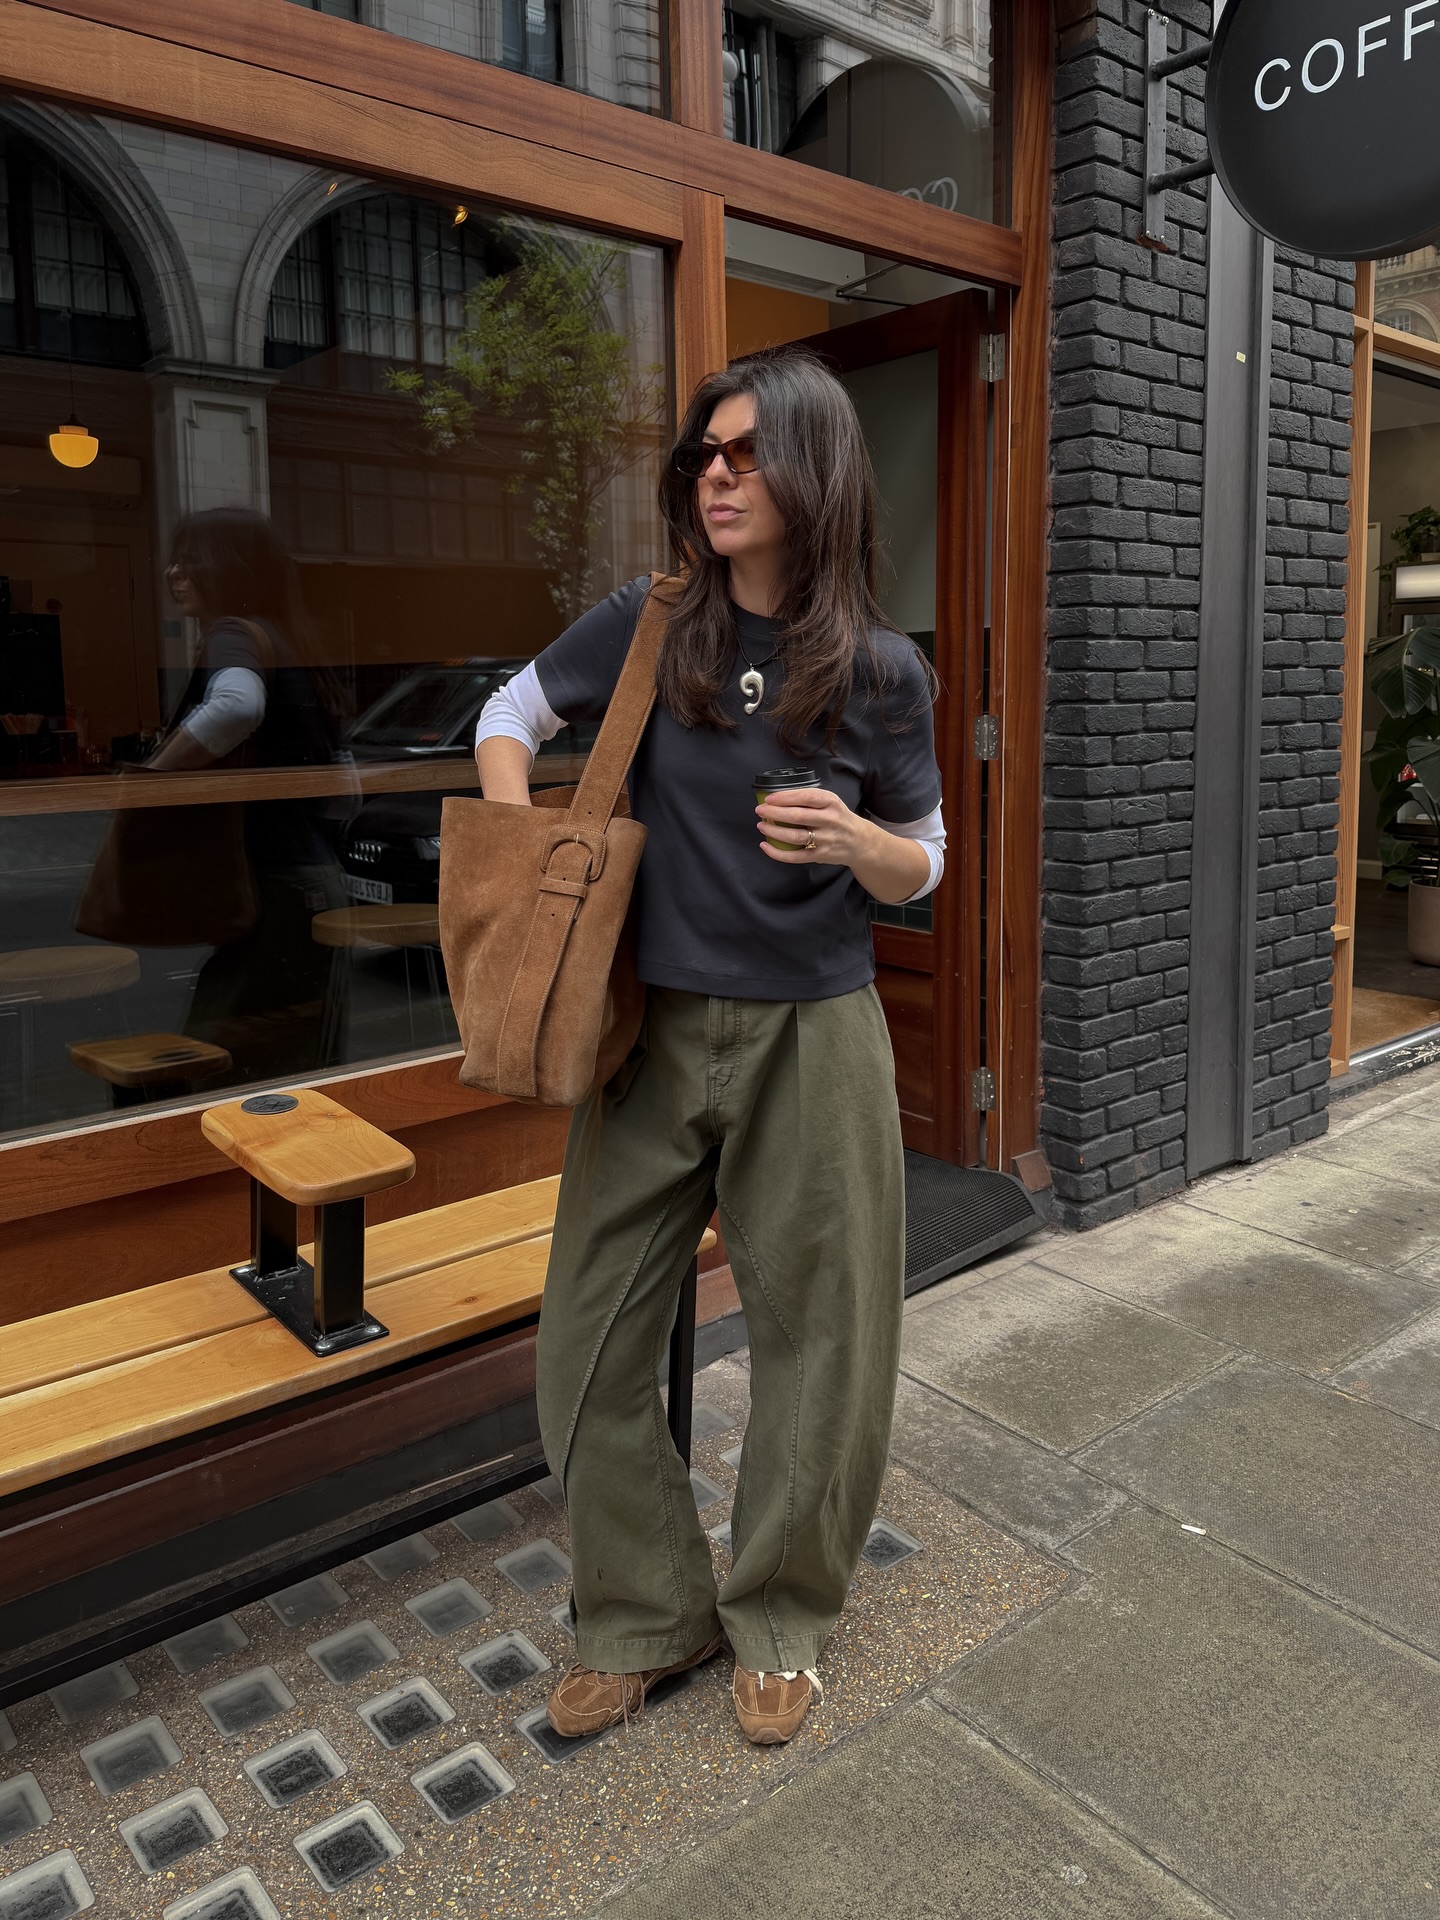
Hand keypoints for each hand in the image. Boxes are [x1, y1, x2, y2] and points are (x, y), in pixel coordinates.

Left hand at [756, 785, 932, 904]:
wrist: (860, 842)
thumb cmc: (838, 818)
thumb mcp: (830, 802)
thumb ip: (809, 798)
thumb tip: (777, 797)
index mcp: (831, 803)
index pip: (806, 797)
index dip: (785, 797)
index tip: (769, 798)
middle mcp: (830, 820)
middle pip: (798, 816)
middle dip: (775, 813)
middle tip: (759, 811)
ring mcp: (825, 840)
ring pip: (795, 836)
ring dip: (774, 831)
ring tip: (761, 826)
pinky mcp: (820, 855)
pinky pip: (796, 856)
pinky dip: (778, 853)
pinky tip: (765, 846)